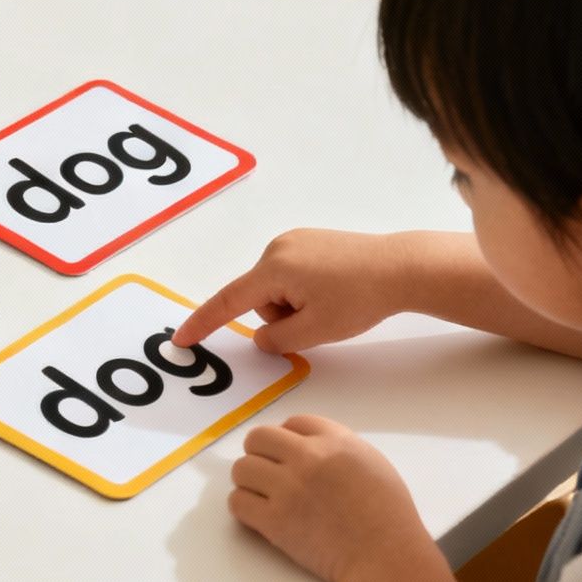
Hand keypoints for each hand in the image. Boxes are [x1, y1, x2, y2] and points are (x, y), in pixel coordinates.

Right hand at [175, 229, 412, 352]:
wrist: (400, 267)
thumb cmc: (359, 299)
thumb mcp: (315, 331)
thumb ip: (277, 340)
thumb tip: (261, 337)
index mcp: (274, 269)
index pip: (228, 302)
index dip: (203, 323)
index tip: (181, 339)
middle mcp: (278, 248)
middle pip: (259, 298)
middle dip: (280, 316)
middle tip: (320, 320)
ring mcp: (294, 241)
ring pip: (276, 288)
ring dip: (294, 304)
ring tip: (332, 303)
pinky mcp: (310, 240)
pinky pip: (291, 274)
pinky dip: (303, 290)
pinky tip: (334, 290)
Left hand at [228, 415, 427, 581]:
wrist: (385, 558)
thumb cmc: (390, 517)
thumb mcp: (374, 465)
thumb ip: (340, 450)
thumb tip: (311, 448)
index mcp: (335, 442)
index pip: (294, 422)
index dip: (288, 437)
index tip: (288, 453)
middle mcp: (307, 458)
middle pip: (259, 438)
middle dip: (260, 453)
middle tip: (269, 473)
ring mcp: (288, 488)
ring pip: (242, 468)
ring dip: (249, 481)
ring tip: (262, 495)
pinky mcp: (274, 520)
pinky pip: (237, 502)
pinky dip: (244, 508)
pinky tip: (258, 515)